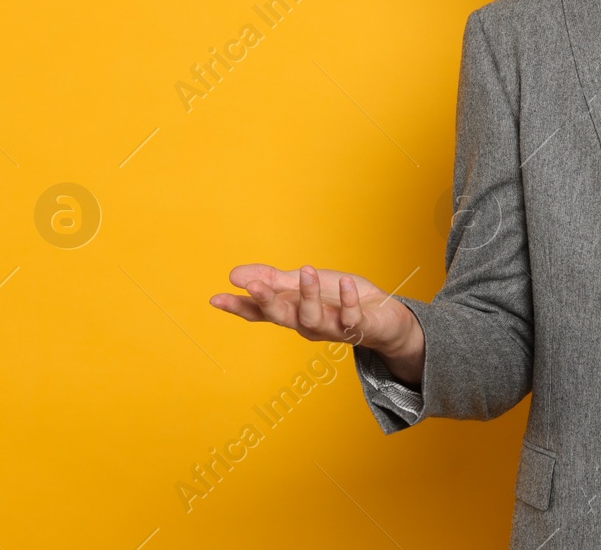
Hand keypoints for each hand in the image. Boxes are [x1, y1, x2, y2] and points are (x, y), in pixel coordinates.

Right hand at [210, 264, 422, 381]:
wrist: (385, 317)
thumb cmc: (340, 300)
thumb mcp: (305, 284)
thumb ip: (274, 281)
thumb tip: (234, 275)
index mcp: (292, 312)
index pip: (260, 312)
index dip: (239, 306)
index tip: (215, 298)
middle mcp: (307, 325)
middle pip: (281, 317)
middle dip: (267, 301)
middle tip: (253, 285)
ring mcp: (332, 328)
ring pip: (312, 319)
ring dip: (308, 295)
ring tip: (305, 271)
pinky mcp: (359, 328)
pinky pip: (351, 317)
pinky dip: (348, 301)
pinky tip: (345, 284)